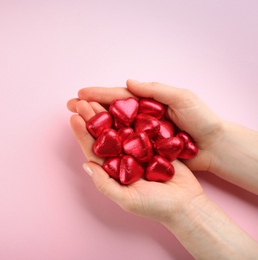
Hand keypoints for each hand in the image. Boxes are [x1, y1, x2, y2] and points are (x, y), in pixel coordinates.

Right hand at [68, 80, 224, 172]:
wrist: (214, 146)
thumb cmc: (202, 119)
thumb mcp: (183, 98)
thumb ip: (156, 90)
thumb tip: (129, 82)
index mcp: (147, 102)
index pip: (118, 97)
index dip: (98, 94)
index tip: (80, 93)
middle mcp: (140, 118)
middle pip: (110, 111)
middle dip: (89, 107)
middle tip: (70, 106)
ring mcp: (140, 134)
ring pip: (112, 128)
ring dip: (93, 125)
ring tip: (76, 122)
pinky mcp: (144, 150)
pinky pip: (122, 146)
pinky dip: (107, 143)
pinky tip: (94, 143)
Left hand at [69, 99, 203, 222]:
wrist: (188, 204)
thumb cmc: (156, 207)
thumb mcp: (127, 199)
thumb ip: (105, 183)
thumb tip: (85, 164)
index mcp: (113, 170)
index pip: (94, 149)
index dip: (82, 134)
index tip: (74, 117)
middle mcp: (123, 158)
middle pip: (104, 135)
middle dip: (92, 118)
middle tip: (82, 101)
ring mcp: (138, 150)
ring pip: (120, 127)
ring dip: (108, 113)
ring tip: (98, 98)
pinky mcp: (154, 143)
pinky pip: (141, 126)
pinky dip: (133, 114)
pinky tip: (124, 101)